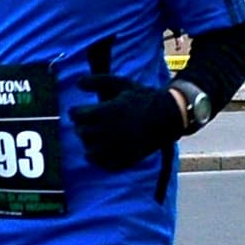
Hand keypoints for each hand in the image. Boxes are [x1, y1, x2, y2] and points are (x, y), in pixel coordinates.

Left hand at [71, 82, 185, 165]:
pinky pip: (103, 164)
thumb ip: (97, 81)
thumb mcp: (120, 84)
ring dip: (89, 143)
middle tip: (88, 123)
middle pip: (81, 133)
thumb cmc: (143, 97)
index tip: (80, 111)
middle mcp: (109, 130)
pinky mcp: (126, 158)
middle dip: (82, 127)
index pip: (77, 116)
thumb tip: (77, 82)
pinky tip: (101, 150)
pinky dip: (99, 158)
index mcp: (106, 111)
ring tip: (95, 137)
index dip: (76, 112)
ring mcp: (117, 146)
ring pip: (90, 150)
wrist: (168, 115)